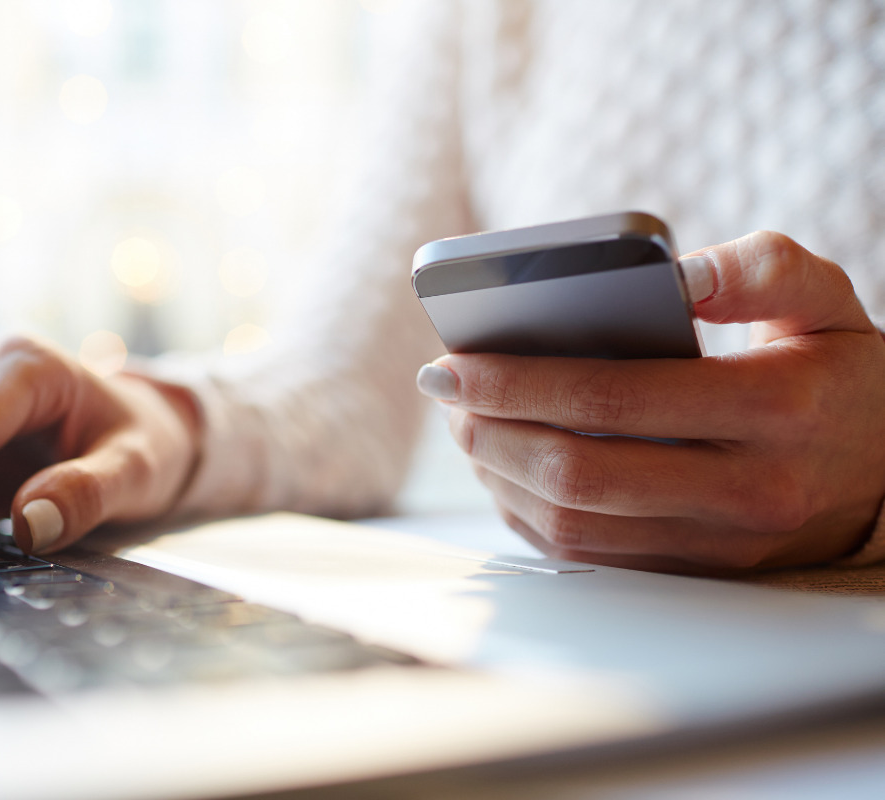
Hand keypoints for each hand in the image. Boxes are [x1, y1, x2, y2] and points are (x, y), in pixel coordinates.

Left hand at [417, 231, 884, 572]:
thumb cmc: (840, 370)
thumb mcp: (824, 299)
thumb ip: (758, 269)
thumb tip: (672, 273)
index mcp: (776, 409)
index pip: (616, 398)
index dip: (518, 380)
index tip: (452, 360)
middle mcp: (748, 489)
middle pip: (581, 473)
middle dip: (491, 430)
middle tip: (444, 389)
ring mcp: (720, 542)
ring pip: (575, 524)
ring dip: (498, 474)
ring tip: (464, 422)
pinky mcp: (695, 568)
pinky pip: (588, 553)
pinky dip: (528, 511)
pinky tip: (502, 466)